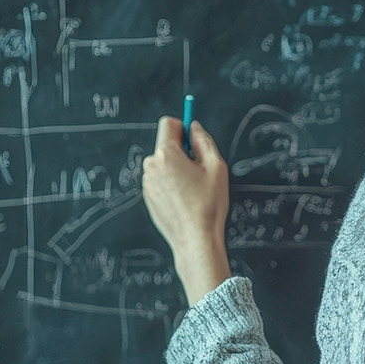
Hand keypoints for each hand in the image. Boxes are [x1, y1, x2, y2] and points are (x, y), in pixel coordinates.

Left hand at [141, 116, 231, 305]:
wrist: (195, 239)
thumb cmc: (207, 205)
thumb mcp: (216, 166)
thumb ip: (204, 140)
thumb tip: (195, 127)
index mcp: (167, 155)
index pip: (168, 124)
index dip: (183, 126)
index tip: (193, 136)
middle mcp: (152, 166)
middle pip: (166, 145)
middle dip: (182, 151)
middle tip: (200, 170)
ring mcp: (147, 183)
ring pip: (163, 164)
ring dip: (177, 169)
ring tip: (193, 189)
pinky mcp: (148, 197)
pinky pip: (160, 180)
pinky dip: (171, 184)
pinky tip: (185, 199)